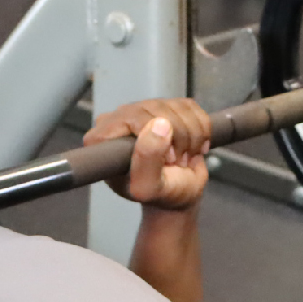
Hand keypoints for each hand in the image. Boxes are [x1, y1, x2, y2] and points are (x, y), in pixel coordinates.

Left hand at [84, 97, 210, 211]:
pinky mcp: (165, 106)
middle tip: (176, 162)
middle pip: (157, 109)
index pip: (131, 118)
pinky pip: (190, 106)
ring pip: (177, 107)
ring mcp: (142, 109)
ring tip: (182, 157)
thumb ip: (147, 161)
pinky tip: (192, 146)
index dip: (154, 137)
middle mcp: (118, 119)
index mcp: (101, 139)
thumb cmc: (160, 195)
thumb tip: (159, 125)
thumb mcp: (148, 189)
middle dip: (178, 138)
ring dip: (191, 136)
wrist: (180, 193)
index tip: (165, 161)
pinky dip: (201, 129)